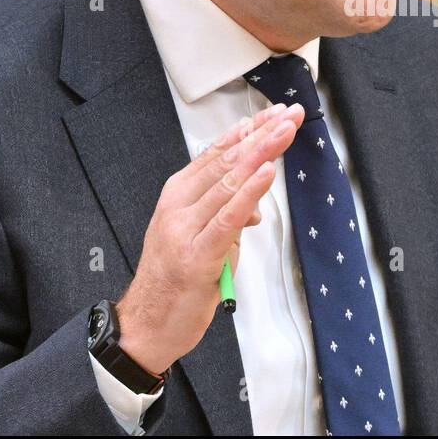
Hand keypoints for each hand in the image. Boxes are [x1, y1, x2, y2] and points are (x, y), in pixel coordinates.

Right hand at [116, 101, 304, 373]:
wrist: (146, 324)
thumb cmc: (173, 280)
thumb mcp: (201, 238)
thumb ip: (228, 215)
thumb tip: (256, 205)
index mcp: (177, 195)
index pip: (218, 153)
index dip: (250, 131)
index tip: (276, 114)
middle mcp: (178, 205)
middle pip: (227, 161)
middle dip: (262, 134)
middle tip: (290, 114)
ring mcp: (185, 229)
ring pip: (228, 182)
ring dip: (261, 153)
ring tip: (285, 132)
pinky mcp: (197, 256)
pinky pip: (227, 218)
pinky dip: (249, 193)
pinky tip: (266, 173)